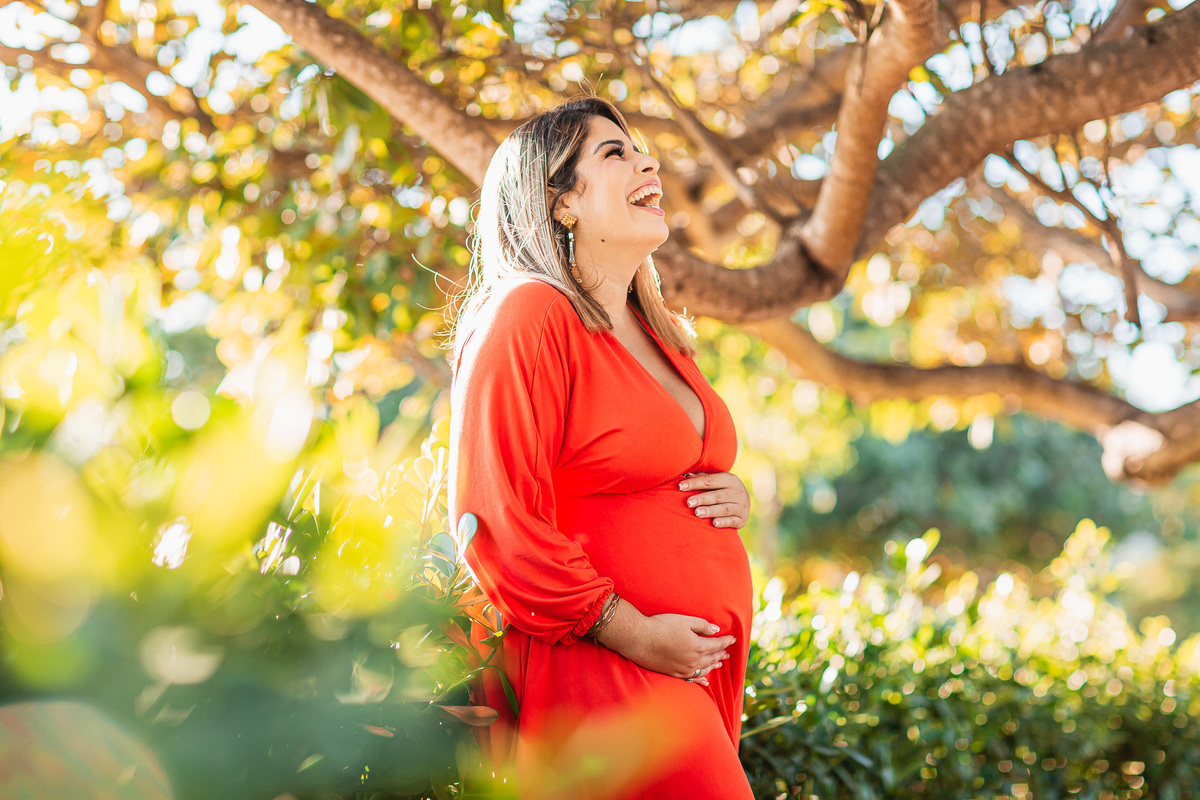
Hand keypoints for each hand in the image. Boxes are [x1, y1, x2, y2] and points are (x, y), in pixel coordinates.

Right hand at [596, 603, 734, 686]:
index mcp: (698, 646)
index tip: (733, 638)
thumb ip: (702, 625)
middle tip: (728, 652)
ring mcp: (683, 669)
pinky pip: (692, 678)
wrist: (640, 640)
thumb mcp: (684, 621)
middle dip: (721, 654)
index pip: (717, 644)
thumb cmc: (661, 626)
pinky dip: (701, 680)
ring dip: (713, 665)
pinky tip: (705, 681)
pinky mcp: (674, 673)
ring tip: (719, 663)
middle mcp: (693, 660)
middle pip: (712, 657)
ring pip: (704, 669)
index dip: (726, 641)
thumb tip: (716, 630)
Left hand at [678, 471, 749, 528]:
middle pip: (717, 495)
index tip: (680, 487)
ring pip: (724, 509)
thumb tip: (686, 475)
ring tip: (697, 513)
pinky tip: (714, 524)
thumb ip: (703, 478)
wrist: (744, 502)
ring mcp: (741, 506)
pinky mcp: (742, 520)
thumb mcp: (717, 481)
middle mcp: (738, 492)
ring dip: (710, 511)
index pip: (710, 481)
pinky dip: (723, 522)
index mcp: (730, 479)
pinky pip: (732, 521)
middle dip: (702, 499)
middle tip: (688, 502)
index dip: (694, 483)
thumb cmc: (723, 489)